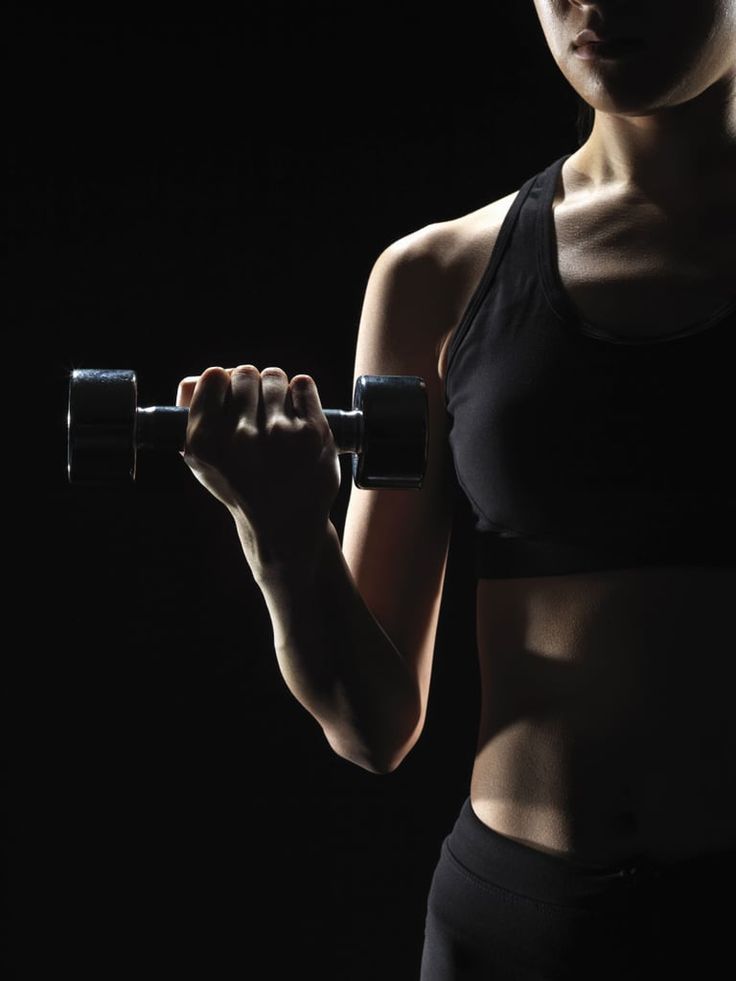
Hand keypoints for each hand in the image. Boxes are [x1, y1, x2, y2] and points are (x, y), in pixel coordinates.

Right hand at [176, 365, 340, 569]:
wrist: (284, 525)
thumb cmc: (241, 485)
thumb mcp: (202, 462)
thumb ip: (197, 416)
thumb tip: (213, 376)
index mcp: (206, 443)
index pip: (213, 376)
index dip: (223, 382)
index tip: (230, 395)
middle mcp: (240, 438)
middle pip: (244, 373)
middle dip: (250, 385)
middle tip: (257, 408)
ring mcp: (279, 434)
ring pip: (274, 376)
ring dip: (275, 388)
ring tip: (277, 412)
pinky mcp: (313, 433)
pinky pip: (303, 383)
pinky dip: (301, 393)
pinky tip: (297, 413)